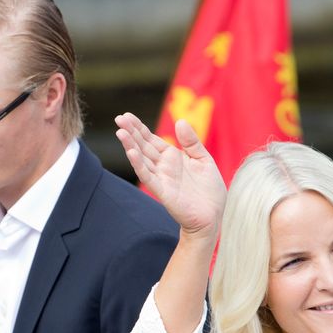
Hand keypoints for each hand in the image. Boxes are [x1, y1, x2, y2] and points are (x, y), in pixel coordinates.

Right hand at [115, 113, 226, 239]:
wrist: (213, 217)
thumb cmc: (210, 191)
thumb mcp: (204, 160)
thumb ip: (191, 142)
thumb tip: (180, 121)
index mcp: (172, 157)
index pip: (152, 139)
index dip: (139, 128)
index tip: (127, 116)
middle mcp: (163, 166)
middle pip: (144, 146)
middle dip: (131, 132)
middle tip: (119, 119)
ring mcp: (161, 178)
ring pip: (142, 159)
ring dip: (131, 146)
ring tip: (120, 132)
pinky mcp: (163, 191)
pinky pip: (148, 176)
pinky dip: (139, 165)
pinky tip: (131, 152)